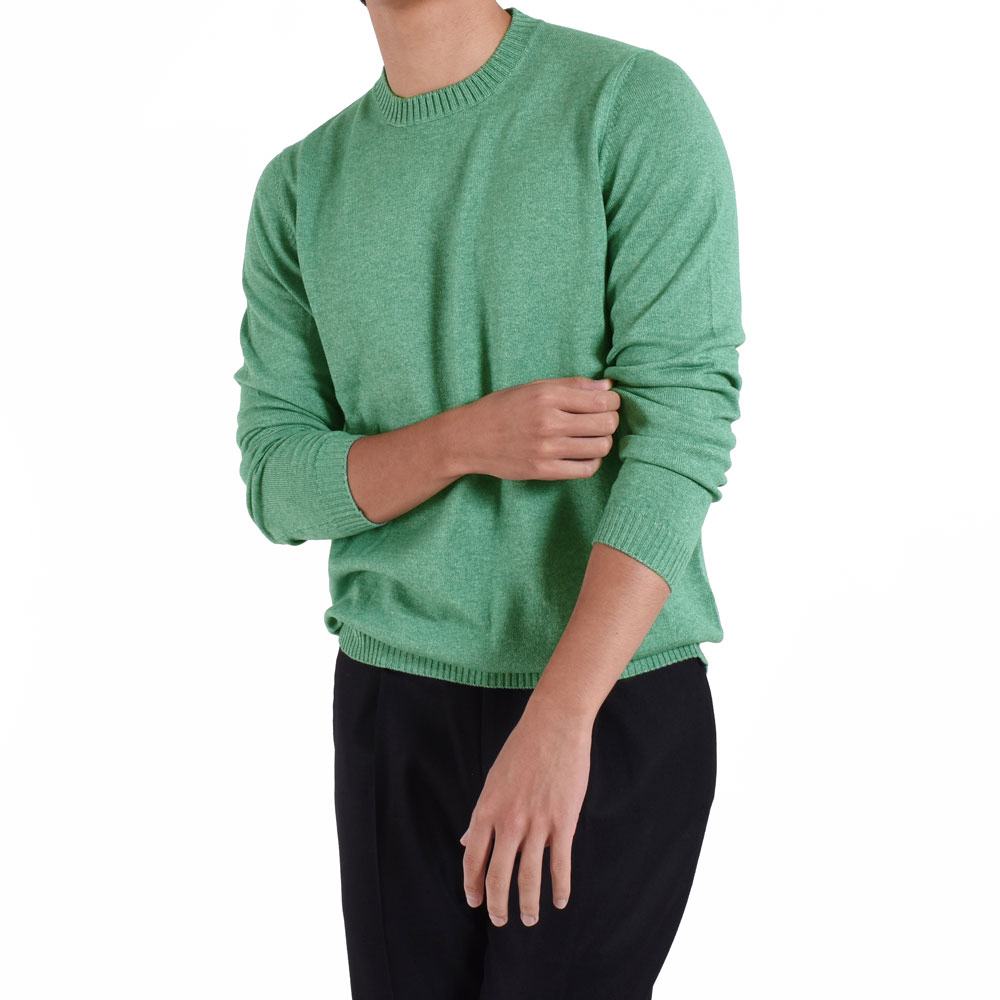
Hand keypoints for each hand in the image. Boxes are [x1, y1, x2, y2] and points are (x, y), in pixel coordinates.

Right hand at [459, 376, 619, 479]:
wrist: (469, 438)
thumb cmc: (503, 408)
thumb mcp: (534, 387)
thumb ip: (572, 386)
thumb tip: (608, 386)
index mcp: (547, 396)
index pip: (602, 401)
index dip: (614, 402)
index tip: (609, 404)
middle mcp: (548, 422)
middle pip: (606, 424)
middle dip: (611, 421)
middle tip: (603, 420)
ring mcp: (546, 449)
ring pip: (600, 447)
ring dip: (603, 442)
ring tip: (593, 437)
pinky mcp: (543, 470)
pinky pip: (585, 469)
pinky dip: (592, 462)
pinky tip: (584, 454)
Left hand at [459, 696, 592, 926]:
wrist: (554, 726)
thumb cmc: (522, 749)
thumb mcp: (492, 780)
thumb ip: (482, 815)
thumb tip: (467, 840)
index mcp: (487, 810)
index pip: (473, 860)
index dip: (473, 886)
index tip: (475, 902)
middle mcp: (508, 821)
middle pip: (498, 876)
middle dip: (498, 905)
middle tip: (501, 921)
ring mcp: (537, 824)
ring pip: (529, 877)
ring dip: (528, 905)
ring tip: (530, 919)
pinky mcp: (563, 822)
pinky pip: (560, 864)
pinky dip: (560, 887)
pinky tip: (560, 900)